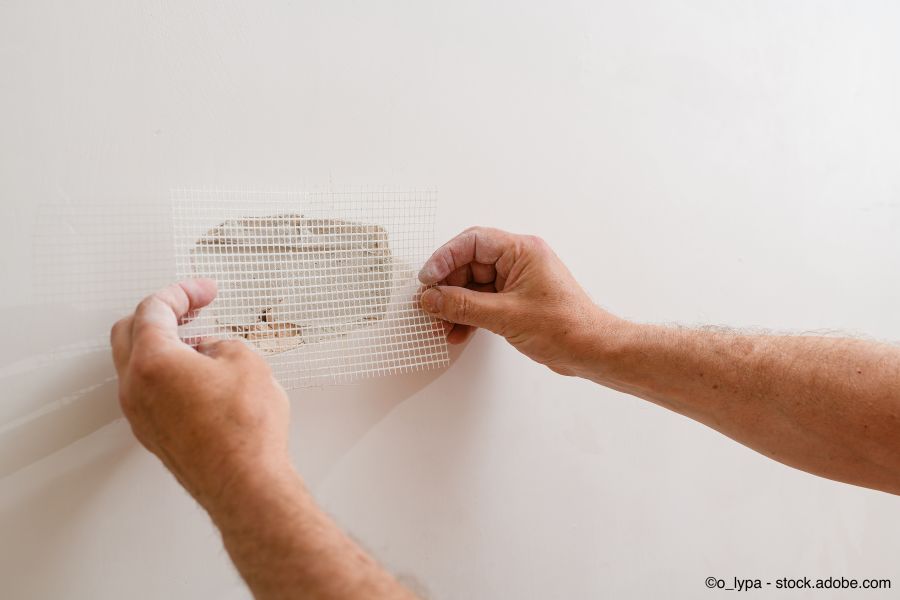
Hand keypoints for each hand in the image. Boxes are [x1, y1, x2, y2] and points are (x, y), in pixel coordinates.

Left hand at [110, 279, 291, 507]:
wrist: (245, 482)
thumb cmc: (244, 432)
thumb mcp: (247, 362)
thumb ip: (223, 343)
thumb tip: (214, 350)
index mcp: (153, 361)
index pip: (154, 309)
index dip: (182, 292)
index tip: (203, 291)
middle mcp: (136, 387)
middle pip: (130, 332)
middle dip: (161, 314)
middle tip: (191, 307)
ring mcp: (140, 414)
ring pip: (136, 364)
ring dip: (163, 344)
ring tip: (200, 342)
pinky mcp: (153, 434)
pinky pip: (148, 391)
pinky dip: (165, 372)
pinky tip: (197, 375)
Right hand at [419, 227, 621, 376]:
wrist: (591, 350)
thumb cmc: (566, 327)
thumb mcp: (506, 316)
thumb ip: (463, 306)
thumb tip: (432, 298)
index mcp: (522, 251)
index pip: (473, 242)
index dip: (445, 258)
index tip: (428, 278)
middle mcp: (519, 261)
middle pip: (469, 263)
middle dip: (448, 286)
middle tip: (430, 304)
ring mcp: (518, 281)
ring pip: (474, 285)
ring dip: (455, 304)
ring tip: (441, 323)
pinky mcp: (516, 300)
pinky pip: (484, 301)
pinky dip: (469, 315)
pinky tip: (458, 331)